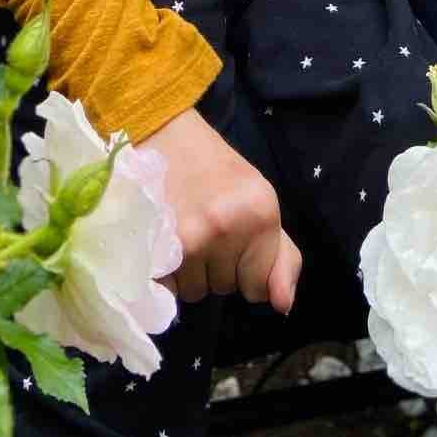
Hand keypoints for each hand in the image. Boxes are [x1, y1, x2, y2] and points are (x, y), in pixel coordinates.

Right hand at [142, 106, 300, 313]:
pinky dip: (163, 275)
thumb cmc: (212, 167)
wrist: (161, 131)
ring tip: (180, 230)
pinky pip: (166, 290)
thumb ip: (281, 255)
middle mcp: (227, 227)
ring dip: (188, 271)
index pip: (258, 287)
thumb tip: (282, 305)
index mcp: (261, 213)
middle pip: (224, 289)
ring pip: (194, 291)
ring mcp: (189, 238)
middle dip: (214, 266)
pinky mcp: (154, 246)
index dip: (244, 268)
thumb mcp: (258, 201)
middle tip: (201, 225)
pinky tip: (161, 242)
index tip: (231, 237)